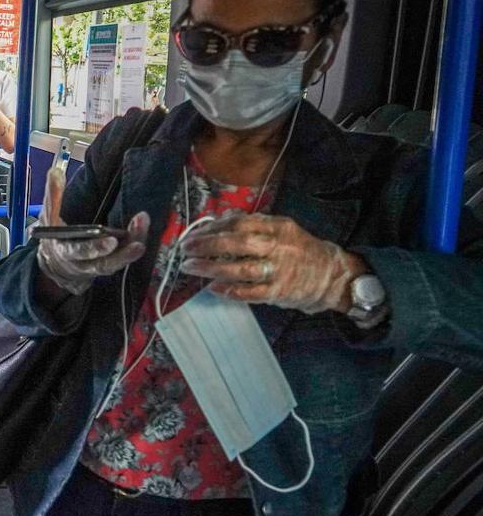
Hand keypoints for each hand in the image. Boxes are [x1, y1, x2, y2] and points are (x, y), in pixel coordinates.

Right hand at [35, 167, 147, 291]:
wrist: (55, 264)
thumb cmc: (54, 237)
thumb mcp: (48, 217)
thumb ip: (52, 196)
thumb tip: (56, 172)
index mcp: (65, 252)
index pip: (80, 252)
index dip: (95, 248)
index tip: (110, 240)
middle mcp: (83, 264)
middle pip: (104, 262)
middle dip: (122, 253)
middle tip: (138, 243)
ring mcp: (98, 266)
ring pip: (117, 262)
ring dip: (131, 250)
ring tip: (143, 233)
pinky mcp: (109, 264)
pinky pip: (122, 260)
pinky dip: (132, 249)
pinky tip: (142, 234)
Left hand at [179, 213, 363, 313]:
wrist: (331, 276)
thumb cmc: (299, 250)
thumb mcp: (281, 230)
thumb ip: (252, 226)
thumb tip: (215, 225)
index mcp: (279, 227)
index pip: (240, 222)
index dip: (213, 227)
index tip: (193, 233)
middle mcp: (280, 247)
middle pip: (238, 243)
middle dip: (207, 245)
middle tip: (185, 249)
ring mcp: (279, 271)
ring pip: (240, 269)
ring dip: (211, 268)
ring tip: (190, 267)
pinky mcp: (278, 293)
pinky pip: (248, 292)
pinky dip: (228, 290)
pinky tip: (212, 287)